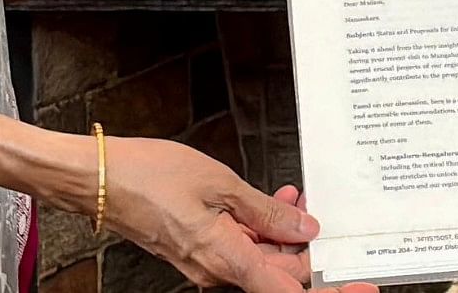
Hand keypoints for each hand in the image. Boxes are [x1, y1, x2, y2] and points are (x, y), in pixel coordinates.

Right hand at [99, 138, 373, 292]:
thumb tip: (303, 229)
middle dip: (305, 246)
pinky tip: (265, 202)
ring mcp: (205, 264)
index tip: (361, 287)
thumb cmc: (148, 176)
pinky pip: (239, 249)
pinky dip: (258, 229)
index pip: (289, 291)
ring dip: (281, 233)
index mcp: (226, 261)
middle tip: (316, 210)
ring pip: (261, 260)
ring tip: (291, 198)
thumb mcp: (220, 184)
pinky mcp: (196, 251)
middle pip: (280, 274)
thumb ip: (266, 212)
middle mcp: (215, 272)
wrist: (97, 179)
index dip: (330, 290)